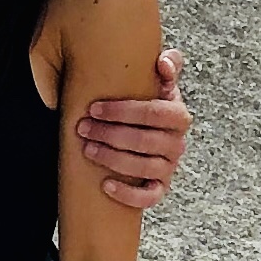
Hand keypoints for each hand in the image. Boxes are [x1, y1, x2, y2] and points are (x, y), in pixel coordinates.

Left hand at [75, 42, 188, 210]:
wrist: (142, 128)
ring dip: (113, 159)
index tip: (93, 108)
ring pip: (145, 168)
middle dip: (111, 134)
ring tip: (88, 149)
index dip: (123, 111)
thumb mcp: (156, 80)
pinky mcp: (159, 188)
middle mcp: (177, 143)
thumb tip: (162, 63)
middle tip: (83, 127)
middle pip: (146, 141)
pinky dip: (128, 194)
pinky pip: (149, 197)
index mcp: (178, 115)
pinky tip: (105, 185)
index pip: (155, 113)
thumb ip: (167, 64)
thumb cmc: (144, 100)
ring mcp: (169, 167)